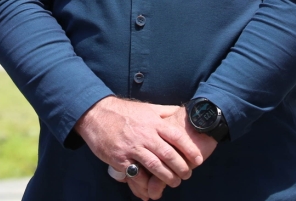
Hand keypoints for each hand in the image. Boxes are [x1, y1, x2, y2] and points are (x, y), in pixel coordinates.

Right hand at [74, 96, 204, 197]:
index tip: (198, 160)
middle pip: (168, 154)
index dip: (189, 150)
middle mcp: (145, 135)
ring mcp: (132, 148)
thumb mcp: (147, 108)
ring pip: (155, 166)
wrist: (96, 115)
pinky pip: (136, 174)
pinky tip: (152, 187)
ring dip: (167, 177)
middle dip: (181, 167)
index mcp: (153, 122)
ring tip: (175, 182)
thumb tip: (183, 110)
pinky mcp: (120, 159)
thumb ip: (165, 112)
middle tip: (187, 174)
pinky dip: (145, 183)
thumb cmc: (124, 112)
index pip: (176, 137)